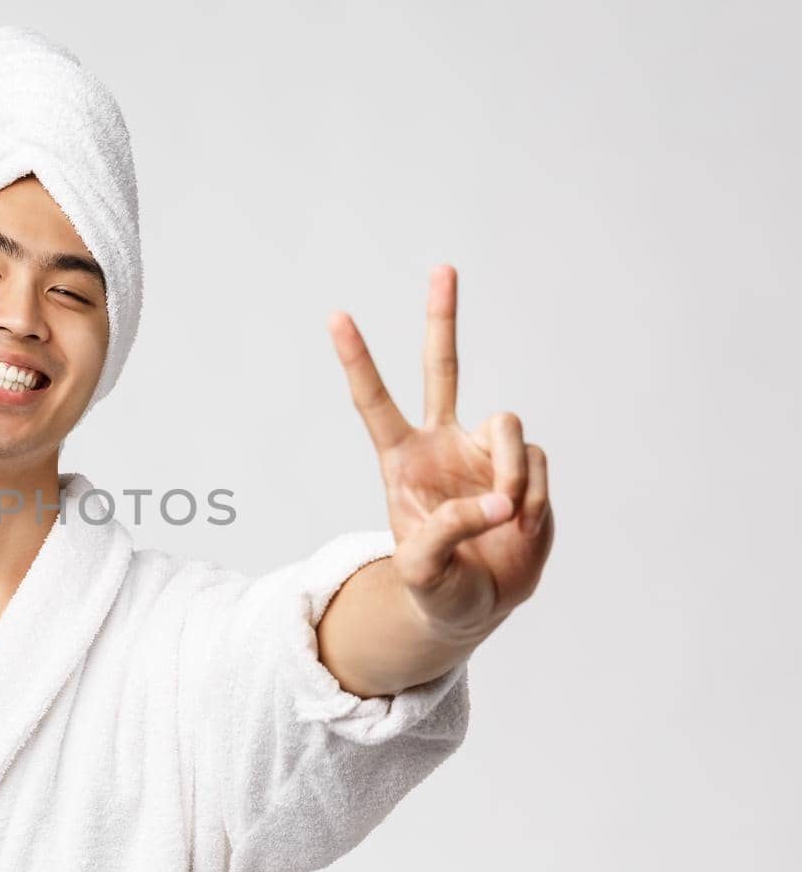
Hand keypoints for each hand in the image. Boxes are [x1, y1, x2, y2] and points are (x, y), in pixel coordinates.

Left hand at [326, 265, 553, 644]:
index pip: (374, 402)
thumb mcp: (422, 571)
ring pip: (507, 424)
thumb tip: (497, 500)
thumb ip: (448, 531)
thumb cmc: (437, 587)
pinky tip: (520, 524)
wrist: (479, 603)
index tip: (336, 316)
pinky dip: (533, 498)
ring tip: (505, 516)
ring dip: (510, 471)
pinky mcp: (524, 466)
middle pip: (441, 367)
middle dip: (442, 318)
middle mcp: (442, 442)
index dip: (358, 360)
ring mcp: (485, 450)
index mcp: (401, 459)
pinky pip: (536, 465)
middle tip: (443, 268)